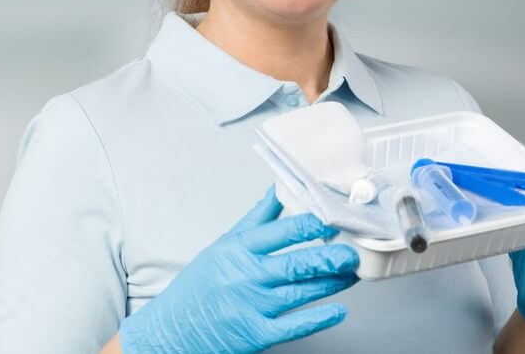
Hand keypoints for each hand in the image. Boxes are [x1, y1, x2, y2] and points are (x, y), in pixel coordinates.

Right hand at [119, 185, 359, 352]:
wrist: (173, 331)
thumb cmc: (198, 287)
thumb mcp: (222, 247)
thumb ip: (255, 221)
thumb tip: (278, 190)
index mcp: (236, 251)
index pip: (277, 232)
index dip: (307, 225)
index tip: (330, 220)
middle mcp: (245, 277)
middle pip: (295, 264)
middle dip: (329, 257)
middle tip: (352, 252)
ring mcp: (252, 306)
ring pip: (301, 292)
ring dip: (332, 283)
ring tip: (352, 274)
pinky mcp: (257, 334)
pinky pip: (294, 326)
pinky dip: (319, 318)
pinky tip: (338, 311)